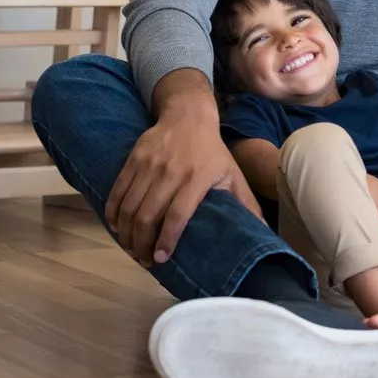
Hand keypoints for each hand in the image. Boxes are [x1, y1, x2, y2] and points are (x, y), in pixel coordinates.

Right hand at [105, 100, 252, 267]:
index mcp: (197, 179)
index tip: (161, 259)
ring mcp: (149, 165)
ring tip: (131, 249)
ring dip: (126, 233)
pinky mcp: (133, 159)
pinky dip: (113, 213)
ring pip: (129, 207)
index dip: (167, 239)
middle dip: (141, 244)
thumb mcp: (234, 175)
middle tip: (144, 260)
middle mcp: (170, 173)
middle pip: (148, 216)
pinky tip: (117, 227)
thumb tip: (263, 231)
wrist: (188, 116)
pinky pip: (117, 191)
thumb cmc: (213, 152)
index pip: (178, 215)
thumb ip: (246, 204)